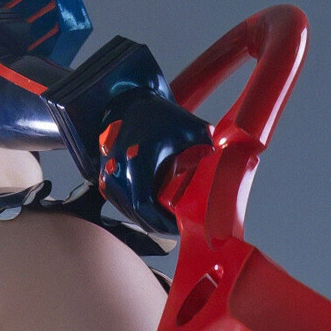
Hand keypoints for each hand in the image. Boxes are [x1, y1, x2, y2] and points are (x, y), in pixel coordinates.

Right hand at [97, 92, 210, 236]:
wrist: (127, 102)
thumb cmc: (156, 114)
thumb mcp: (187, 127)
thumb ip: (207, 143)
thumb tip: (227, 159)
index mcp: (136, 160)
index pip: (145, 206)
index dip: (162, 222)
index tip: (179, 226)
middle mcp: (116, 171)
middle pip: (137, 215)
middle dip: (159, 225)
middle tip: (178, 227)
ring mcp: (107, 176)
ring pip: (128, 212)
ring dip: (147, 219)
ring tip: (167, 220)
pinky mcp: (103, 178)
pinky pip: (120, 204)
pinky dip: (136, 210)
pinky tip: (153, 209)